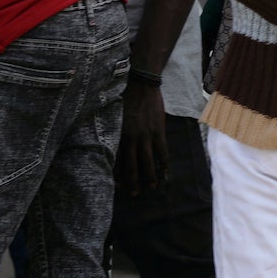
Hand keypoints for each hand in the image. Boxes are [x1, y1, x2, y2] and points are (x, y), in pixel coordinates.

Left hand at [116, 76, 168, 195]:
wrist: (141, 83)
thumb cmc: (125, 97)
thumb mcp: (115, 116)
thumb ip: (115, 130)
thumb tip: (110, 141)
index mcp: (119, 136)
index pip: (117, 161)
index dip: (118, 175)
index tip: (119, 185)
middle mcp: (131, 139)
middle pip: (132, 166)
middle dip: (133, 182)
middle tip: (134, 194)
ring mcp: (146, 136)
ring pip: (148, 162)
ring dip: (150, 177)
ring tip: (152, 187)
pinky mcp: (158, 131)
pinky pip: (162, 151)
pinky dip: (164, 163)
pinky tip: (166, 171)